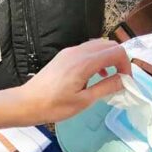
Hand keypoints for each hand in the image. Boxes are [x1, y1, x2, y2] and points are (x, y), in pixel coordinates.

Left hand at [16, 39, 130, 123]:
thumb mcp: (84, 101)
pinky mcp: (63, 56)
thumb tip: (124, 80)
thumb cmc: (54, 106)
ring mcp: (69, 52)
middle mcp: (77, 52)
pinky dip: (96, 58)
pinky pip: (86, 50)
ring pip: (97, 46)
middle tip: (120, 78)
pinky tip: (94, 75)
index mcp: (84, 62)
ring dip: (107, 58)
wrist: (26, 103)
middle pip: (108, 45)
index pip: (116, 52)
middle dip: (119, 59)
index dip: (126, 65)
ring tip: (108, 78)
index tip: (126, 81)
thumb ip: (106, 87)